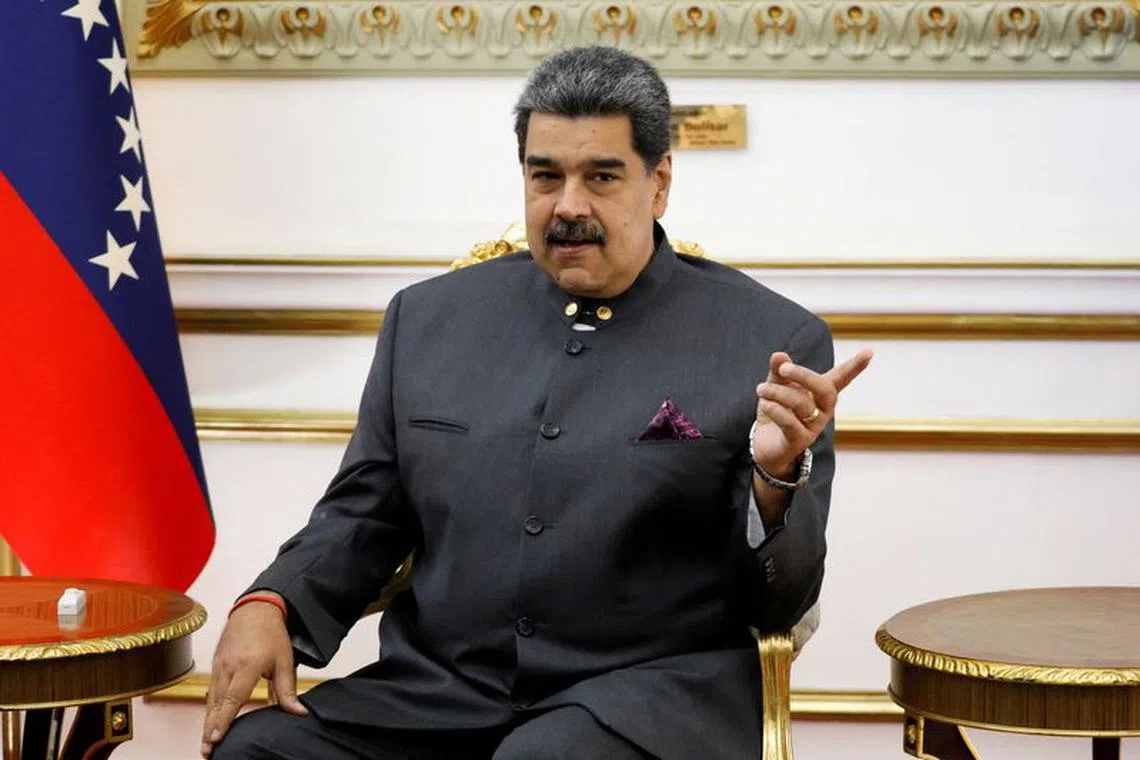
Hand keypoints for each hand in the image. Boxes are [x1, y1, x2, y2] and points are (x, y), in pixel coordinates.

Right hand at [201, 595, 307, 757]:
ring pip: (211, 699)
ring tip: (206, 744)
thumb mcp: (285, 660)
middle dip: (210, 729)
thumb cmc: (271, 634)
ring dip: (207, 722)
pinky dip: (209, 709)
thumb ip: (288, 690)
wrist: (255, 609)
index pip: (233, 697)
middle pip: (217, 703)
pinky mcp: (215, 665)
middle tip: (207, 751)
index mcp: (247, 665)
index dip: (225, 719)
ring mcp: (219, 665)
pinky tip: (209, 724)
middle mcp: (229, 666)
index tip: (217, 737)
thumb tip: (299, 712)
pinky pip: (211, 691)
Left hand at [752, 348, 873, 476]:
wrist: (765, 446)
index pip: (841, 378)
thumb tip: (779, 355)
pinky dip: (775, 410)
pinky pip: (790, 422)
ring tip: (761, 389)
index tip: (870, 352)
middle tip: (783, 369)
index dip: (855, 366)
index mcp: (820, 394)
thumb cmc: (776, 412)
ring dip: (778, 393)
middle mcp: (822, 410)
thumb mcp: (775, 387)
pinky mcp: (799, 440)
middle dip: (804, 375)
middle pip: (825, 390)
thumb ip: (778, 371)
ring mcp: (813, 427)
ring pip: (802, 404)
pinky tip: (765, 404)